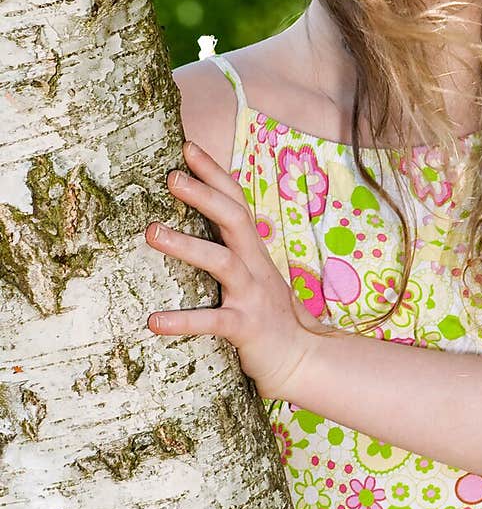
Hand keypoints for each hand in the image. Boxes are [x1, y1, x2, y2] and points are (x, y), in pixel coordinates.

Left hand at [145, 140, 321, 398]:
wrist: (303, 360)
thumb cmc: (270, 317)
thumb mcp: (255, 276)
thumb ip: (234, 250)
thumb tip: (207, 224)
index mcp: (254, 252)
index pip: (237, 202)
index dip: (214, 174)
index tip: (187, 148)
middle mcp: (255, 267)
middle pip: (234, 219)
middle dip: (204, 195)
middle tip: (171, 176)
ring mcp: (253, 296)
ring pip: (222, 262)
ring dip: (187, 245)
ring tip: (151, 232)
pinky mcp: (247, 327)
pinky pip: (213, 321)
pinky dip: (183, 320)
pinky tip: (154, 321)